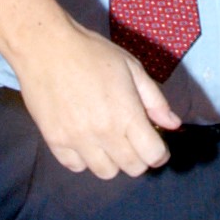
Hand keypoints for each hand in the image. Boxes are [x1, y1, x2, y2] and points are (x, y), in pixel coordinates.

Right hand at [12, 21, 178, 178]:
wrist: (46, 47)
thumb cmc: (92, 52)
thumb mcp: (132, 68)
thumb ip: (155, 100)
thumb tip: (173, 124)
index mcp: (127, 114)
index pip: (153, 154)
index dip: (160, 154)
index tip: (157, 148)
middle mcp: (104, 133)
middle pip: (132, 168)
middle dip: (140, 159)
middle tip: (134, 143)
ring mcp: (77, 140)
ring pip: (105, 172)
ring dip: (113, 161)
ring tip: (108, 142)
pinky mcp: (54, 141)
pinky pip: (75, 166)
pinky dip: (84, 159)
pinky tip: (85, 142)